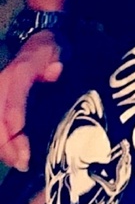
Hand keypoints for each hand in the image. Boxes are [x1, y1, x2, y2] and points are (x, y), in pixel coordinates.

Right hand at [0, 30, 62, 170]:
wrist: (39, 41)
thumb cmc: (51, 50)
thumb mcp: (59, 51)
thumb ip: (57, 61)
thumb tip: (55, 71)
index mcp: (18, 73)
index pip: (13, 103)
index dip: (16, 125)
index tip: (24, 146)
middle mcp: (2, 85)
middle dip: (7, 145)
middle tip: (24, 162)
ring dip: (2, 147)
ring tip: (19, 162)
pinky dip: (0, 141)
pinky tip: (12, 154)